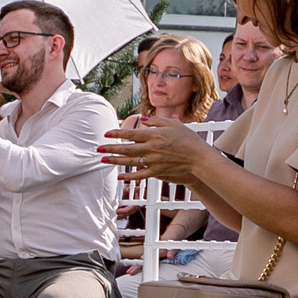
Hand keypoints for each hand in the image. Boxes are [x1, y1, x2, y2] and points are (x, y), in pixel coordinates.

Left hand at [98, 114, 215, 183]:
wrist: (198, 156)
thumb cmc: (188, 138)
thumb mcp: (173, 123)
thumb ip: (156, 121)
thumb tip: (142, 120)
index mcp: (154, 135)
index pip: (131, 134)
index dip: (117, 134)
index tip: (106, 134)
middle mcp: (151, 148)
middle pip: (126, 149)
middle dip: (111, 149)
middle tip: (98, 150)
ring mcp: (154, 161)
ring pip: (130, 162)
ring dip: (116, 162)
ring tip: (103, 161)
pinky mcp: (158, 171)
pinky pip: (140, 175)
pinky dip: (129, 177)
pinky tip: (120, 177)